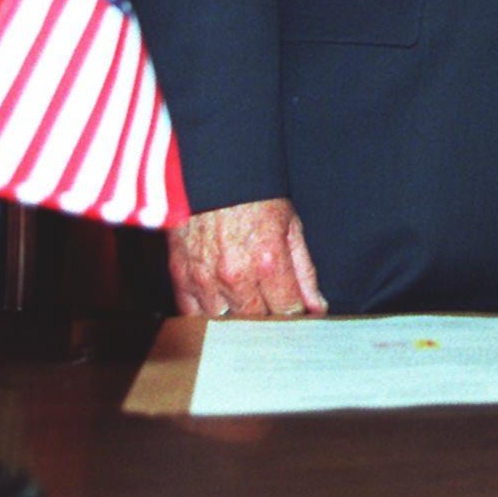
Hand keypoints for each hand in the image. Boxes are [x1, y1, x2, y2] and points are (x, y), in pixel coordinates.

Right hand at [166, 197, 327, 317]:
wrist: (213, 173)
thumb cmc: (254, 197)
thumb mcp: (290, 227)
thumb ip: (304, 272)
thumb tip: (316, 307)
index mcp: (268, 262)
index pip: (287, 311)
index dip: (294, 314)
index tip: (294, 312)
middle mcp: (235, 276)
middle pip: (256, 322)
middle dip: (267, 319)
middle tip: (270, 306)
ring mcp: (205, 278)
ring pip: (225, 322)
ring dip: (236, 317)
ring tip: (243, 301)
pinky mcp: (181, 276)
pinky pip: (192, 313)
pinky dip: (206, 313)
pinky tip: (218, 303)